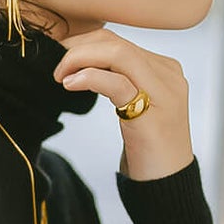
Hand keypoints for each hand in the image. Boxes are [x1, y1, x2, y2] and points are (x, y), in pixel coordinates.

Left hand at [51, 28, 194, 181]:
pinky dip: (89, 77)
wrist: (167, 183)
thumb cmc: (146, 146)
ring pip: (117, 54)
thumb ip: (119, 81)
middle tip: (55, 65)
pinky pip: (117, 82)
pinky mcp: (153, 112)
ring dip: (79, 59)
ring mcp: (164, 91)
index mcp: (164, 68)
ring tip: (59, 75)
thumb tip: (80, 64)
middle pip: (116, 42)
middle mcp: (168, 73)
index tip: (58, 53)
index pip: (118, 40)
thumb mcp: (135, 105)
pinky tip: (70, 84)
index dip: (83, 41)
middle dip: (77, 47)